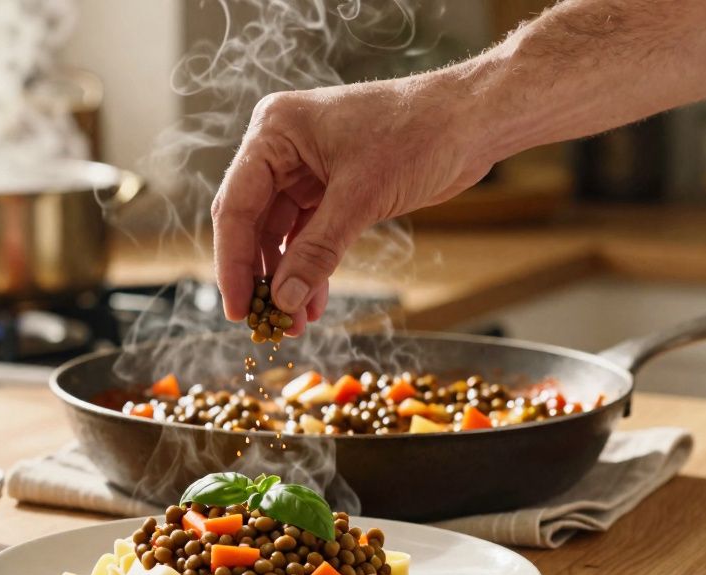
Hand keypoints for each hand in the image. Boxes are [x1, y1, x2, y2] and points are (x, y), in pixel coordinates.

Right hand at [211, 72, 492, 330]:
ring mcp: (304, 168)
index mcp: (274, 131)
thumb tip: (283, 300)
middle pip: (252, 223)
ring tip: (293, 322)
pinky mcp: (330, 187)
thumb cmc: (419, 133)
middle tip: (263, 322)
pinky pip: (308, 235)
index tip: (236, 309)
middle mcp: (281, 147)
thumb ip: (318, 251)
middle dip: (261, 276)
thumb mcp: (362, 197)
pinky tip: (312, 302)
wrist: (472, 120)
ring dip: (287, 279)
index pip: (236, 205)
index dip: (233, 262)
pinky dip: (310, 267)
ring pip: (280, 235)